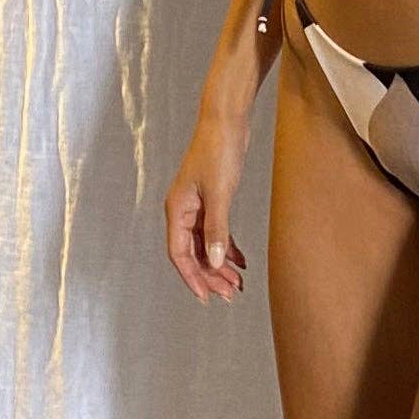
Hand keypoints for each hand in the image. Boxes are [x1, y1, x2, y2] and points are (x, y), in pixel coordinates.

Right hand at [166, 95, 251, 302]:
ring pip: (205, 244)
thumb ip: (217, 229)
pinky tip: (241, 260)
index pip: (180, 254)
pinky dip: (227, 247)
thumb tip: (216, 262)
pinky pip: (215, 231)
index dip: (192, 277)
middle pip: (193, 253)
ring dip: (220, 264)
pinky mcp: (211, 199)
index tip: (206, 297)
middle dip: (211, 275)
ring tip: (238, 283)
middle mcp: (183, 211)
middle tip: (231, 294)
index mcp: (178, 210)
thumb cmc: (219, 151)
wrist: (226, 120)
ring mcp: (197, 205)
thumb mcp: (220, 193)